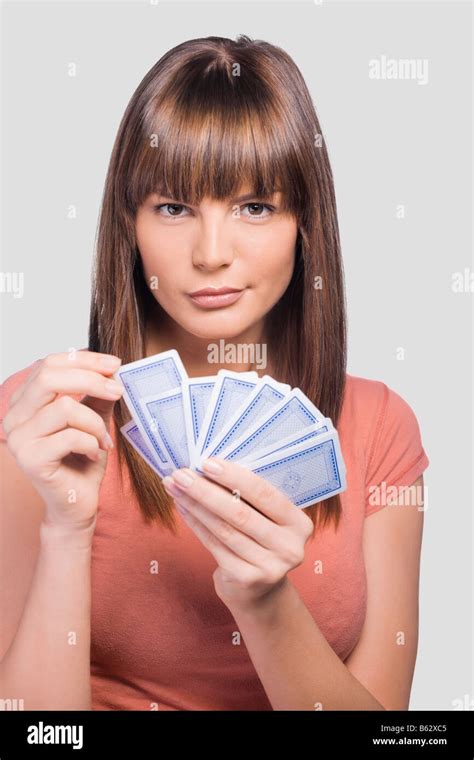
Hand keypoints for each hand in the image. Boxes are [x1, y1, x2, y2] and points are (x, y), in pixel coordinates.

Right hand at [3, 349, 123, 533]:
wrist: (76, 504)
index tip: (114, 365)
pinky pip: (70, 436)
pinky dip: (91, 442)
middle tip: (118, 391)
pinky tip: (94, 453)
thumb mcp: (93, 420)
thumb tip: (112, 370)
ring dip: (95, 423)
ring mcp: (19, 439)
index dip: (83, 360)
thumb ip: (96, 395)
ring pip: (64, 407)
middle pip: (50, 378)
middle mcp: (14, 417)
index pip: (49, 364)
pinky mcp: (31, 459)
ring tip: (104, 439)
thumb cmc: (82, 461)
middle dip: (91, 380)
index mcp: (25, 402)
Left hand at [162, 458, 313, 611]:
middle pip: (240, 513)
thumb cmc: (260, 541)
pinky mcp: (246, 579)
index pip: (266, 494)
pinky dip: (195, 524)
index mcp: (300, 523)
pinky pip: (214, 545)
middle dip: (206, 490)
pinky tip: (182, 508)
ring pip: (224, 529)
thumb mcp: (268, 519)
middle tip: (181, 474)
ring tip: (175, 488)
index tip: (207, 463)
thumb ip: (251, 498)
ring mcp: (269, 567)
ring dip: (195, 505)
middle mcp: (289, 547)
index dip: (234, 477)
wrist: (260, 591)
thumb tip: (210, 466)